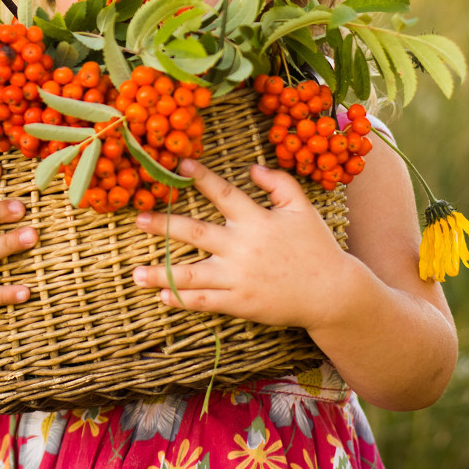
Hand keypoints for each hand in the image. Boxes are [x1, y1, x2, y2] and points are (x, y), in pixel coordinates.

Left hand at [131, 159, 352, 329]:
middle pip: (194, 232)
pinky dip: (183, 300)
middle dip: (163, 226)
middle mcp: (242, 247)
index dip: (200, 177)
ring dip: (161, 274)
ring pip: (191, 274)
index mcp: (257, 220)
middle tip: (138, 219)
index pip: (223, 193)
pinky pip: (205, 301)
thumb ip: (278, 183)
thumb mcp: (302, 208)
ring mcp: (238, 278)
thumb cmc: (316, 247)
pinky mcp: (240, 304)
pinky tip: (164, 297)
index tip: (179, 165)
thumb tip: (250, 167)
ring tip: (136, 273)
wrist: (332, 293)